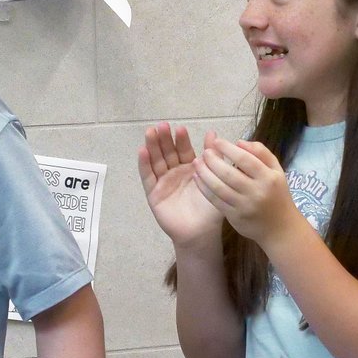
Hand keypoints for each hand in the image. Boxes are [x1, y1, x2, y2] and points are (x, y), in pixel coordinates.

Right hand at [138, 123, 223, 247]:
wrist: (200, 232)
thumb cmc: (209, 209)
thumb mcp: (215, 179)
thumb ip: (215, 157)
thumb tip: (213, 133)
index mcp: (189, 169)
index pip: (183, 150)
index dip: (180, 140)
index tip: (180, 128)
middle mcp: (174, 173)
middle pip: (167, 152)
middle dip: (164, 139)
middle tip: (162, 126)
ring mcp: (162, 182)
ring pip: (155, 160)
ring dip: (152, 146)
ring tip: (150, 132)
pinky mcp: (153, 193)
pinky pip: (147, 176)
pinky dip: (144, 164)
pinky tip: (142, 151)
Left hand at [193, 138, 297, 245]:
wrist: (279, 227)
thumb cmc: (276, 193)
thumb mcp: (276, 170)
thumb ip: (261, 153)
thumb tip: (238, 142)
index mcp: (268, 178)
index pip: (245, 159)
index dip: (228, 148)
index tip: (217, 141)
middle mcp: (256, 192)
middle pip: (228, 173)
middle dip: (212, 160)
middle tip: (204, 152)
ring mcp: (244, 206)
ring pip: (219, 187)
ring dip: (204, 173)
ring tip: (196, 163)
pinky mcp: (234, 217)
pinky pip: (215, 200)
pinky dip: (204, 188)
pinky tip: (197, 178)